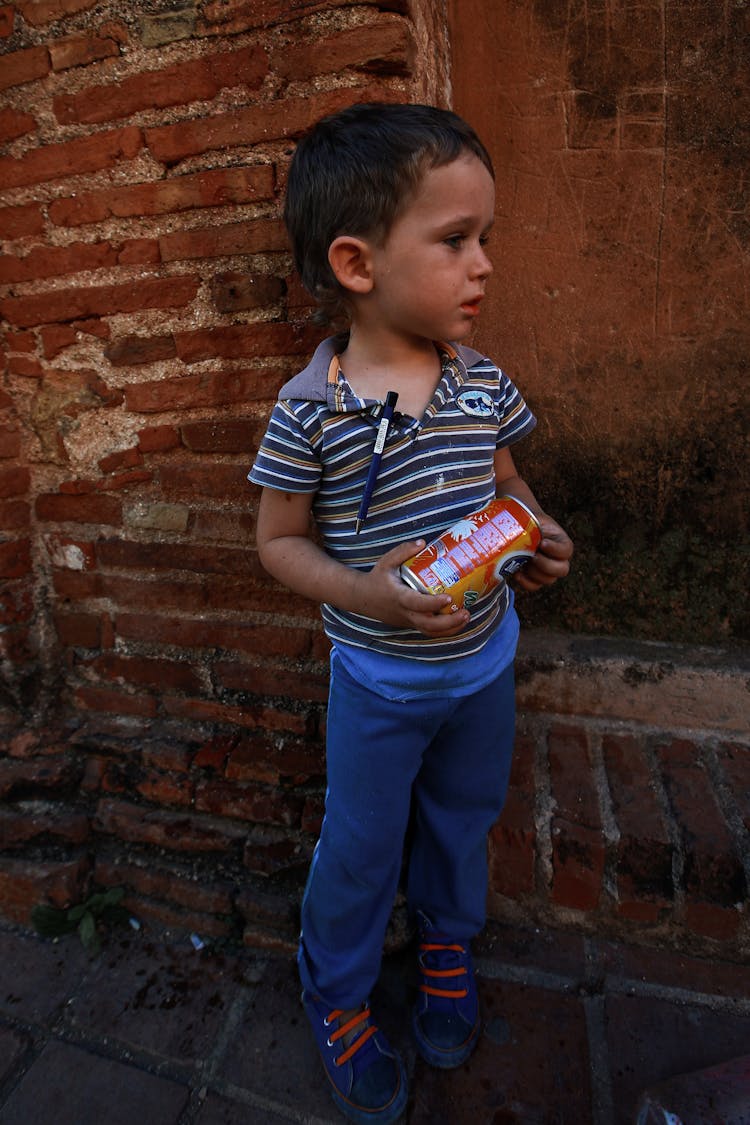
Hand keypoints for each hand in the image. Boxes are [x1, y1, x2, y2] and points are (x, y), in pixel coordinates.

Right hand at [351, 539, 471, 636]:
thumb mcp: (386, 562)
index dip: (434, 603)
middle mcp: (405, 613)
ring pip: (430, 632)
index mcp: (399, 597)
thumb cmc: (376, 578)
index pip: (417, 604)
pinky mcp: (410, 624)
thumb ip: (403, 551)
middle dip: (449, 622)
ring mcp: (408, 621)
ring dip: (450, 629)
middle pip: (428, 625)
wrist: (362, 598)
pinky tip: (457, 621)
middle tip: (466, 612)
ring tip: (466, 617)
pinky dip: (444, 630)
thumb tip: (423, 543)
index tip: (449, 598)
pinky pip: (428, 631)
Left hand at [514, 515, 572, 591]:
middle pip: (562, 570)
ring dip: (535, 573)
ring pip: (548, 580)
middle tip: (533, 557)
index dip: (555, 550)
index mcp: (562, 544)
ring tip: (524, 562)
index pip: (567, 551)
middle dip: (546, 565)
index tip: (542, 543)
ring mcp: (547, 570)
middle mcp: (558, 559)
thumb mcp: (536, 520)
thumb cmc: (529, 523)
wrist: (520, 528)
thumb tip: (526, 529)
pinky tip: (517, 572)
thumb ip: (536, 524)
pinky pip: (534, 586)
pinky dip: (525, 582)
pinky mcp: (534, 578)